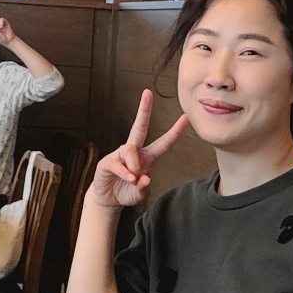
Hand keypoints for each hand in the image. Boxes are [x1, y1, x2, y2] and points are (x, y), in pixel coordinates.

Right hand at [88, 90, 188, 209]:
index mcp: (146, 157)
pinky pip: (117, 163)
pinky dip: (124, 172)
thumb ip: (144, 188)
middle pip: (139, 127)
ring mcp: (119, 155)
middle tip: (148, 93)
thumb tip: (144, 178)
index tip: (185, 118)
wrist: (107, 199)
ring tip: (133, 178)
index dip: (174, 132)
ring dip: (134, 165)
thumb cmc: (126, 192)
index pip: (163, 143)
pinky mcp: (107, 162)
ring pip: (130, 149)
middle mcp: (134, 152)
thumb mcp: (140, 194)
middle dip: (144, 110)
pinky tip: (129, 178)